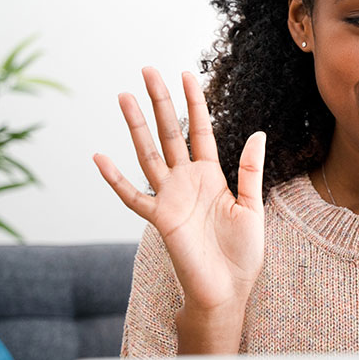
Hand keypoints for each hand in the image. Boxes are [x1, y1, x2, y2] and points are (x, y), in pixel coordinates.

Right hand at [93, 67, 265, 323]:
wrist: (228, 289)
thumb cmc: (243, 253)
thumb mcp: (253, 207)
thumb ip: (251, 171)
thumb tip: (257, 133)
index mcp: (212, 176)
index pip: (200, 131)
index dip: (194, 103)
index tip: (187, 74)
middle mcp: (187, 182)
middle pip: (170, 133)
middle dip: (160, 102)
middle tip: (147, 70)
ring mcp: (170, 198)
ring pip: (149, 154)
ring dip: (136, 126)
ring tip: (124, 96)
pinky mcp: (160, 220)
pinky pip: (133, 197)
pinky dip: (116, 179)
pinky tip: (101, 157)